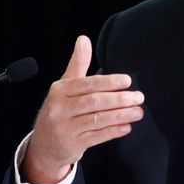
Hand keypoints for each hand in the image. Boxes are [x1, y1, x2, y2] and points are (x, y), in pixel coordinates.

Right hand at [21, 35, 144, 183]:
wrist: (44, 144)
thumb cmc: (60, 109)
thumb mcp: (65, 86)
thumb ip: (78, 63)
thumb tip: (83, 39)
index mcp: (59, 91)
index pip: (87, 84)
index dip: (109, 82)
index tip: (128, 81)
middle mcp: (59, 109)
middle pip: (94, 102)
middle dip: (119, 99)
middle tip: (139, 97)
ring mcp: (65, 129)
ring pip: (97, 120)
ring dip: (121, 116)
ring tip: (138, 112)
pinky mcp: (72, 145)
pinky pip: (97, 137)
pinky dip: (113, 131)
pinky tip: (127, 127)